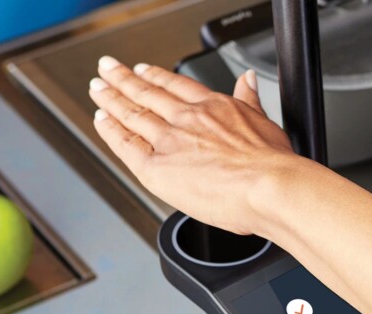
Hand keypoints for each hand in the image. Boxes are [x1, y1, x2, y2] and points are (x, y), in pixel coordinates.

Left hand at [88, 56, 297, 234]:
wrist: (268, 186)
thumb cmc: (273, 164)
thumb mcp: (266, 121)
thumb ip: (251, 100)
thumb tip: (249, 80)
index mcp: (215, 108)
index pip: (177, 86)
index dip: (157, 76)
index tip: (144, 70)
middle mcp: (188, 119)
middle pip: (148, 92)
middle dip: (124, 79)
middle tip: (108, 70)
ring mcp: (170, 141)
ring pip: (132, 113)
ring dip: (111, 98)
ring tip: (97, 90)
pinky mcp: (156, 167)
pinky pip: (125, 144)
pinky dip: (110, 130)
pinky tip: (102, 121)